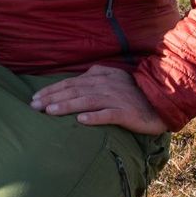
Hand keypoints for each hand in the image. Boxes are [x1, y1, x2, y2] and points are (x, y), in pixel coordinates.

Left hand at [29, 64, 168, 134]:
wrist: (161, 101)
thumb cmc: (135, 92)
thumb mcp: (115, 77)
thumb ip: (97, 75)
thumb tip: (78, 76)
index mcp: (101, 77)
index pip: (71, 82)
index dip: (52, 89)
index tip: (35, 97)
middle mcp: (106, 86)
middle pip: (74, 91)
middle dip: (52, 98)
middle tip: (34, 106)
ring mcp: (116, 99)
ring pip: (86, 101)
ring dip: (67, 106)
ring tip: (50, 111)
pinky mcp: (126, 113)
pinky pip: (108, 115)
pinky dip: (94, 117)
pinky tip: (81, 121)